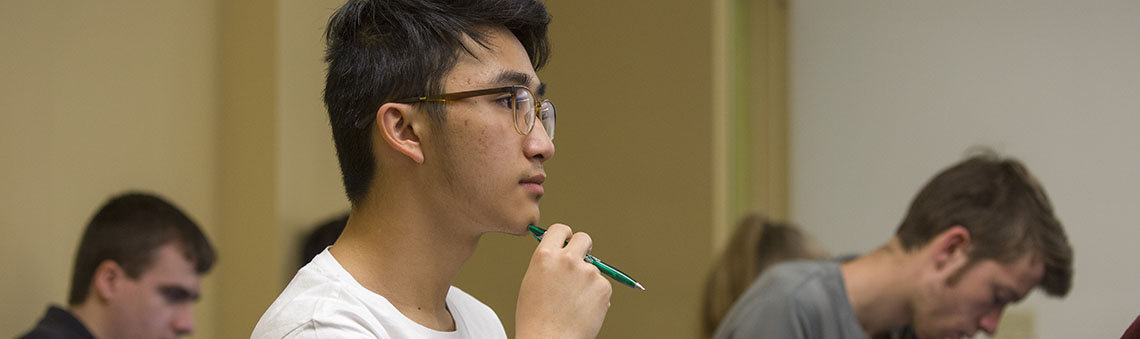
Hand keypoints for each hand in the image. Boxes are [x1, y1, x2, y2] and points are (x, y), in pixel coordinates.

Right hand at [516, 223, 612, 338]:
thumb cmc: (535, 317)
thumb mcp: (532, 282)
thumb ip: (547, 264)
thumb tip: (562, 254)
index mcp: (545, 255)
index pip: (560, 229)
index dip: (566, 235)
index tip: (568, 240)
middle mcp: (567, 259)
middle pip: (584, 238)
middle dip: (584, 247)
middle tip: (582, 259)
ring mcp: (587, 272)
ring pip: (593, 268)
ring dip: (588, 281)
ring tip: (574, 304)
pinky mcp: (603, 287)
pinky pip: (602, 285)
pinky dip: (596, 296)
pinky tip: (583, 310)